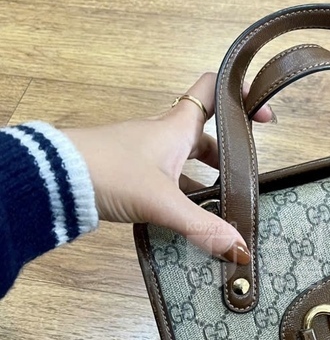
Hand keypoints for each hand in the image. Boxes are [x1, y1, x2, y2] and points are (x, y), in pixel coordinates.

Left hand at [64, 73, 272, 264]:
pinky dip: (182, 193)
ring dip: (204, 178)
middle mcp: (163, 135)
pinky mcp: (132, 173)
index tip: (263, 114)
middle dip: (227, 154)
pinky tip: (187, 216)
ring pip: (186, 160)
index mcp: (176, 127)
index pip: (213, 91)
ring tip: (220, 205)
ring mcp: (146, 154)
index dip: (241, 94)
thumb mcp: (163, 201)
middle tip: (244, 176)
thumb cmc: (110, 172)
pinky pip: (168, 178)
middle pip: (205, 135)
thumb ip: (202, 226)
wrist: (57, 179)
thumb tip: (239, 249)